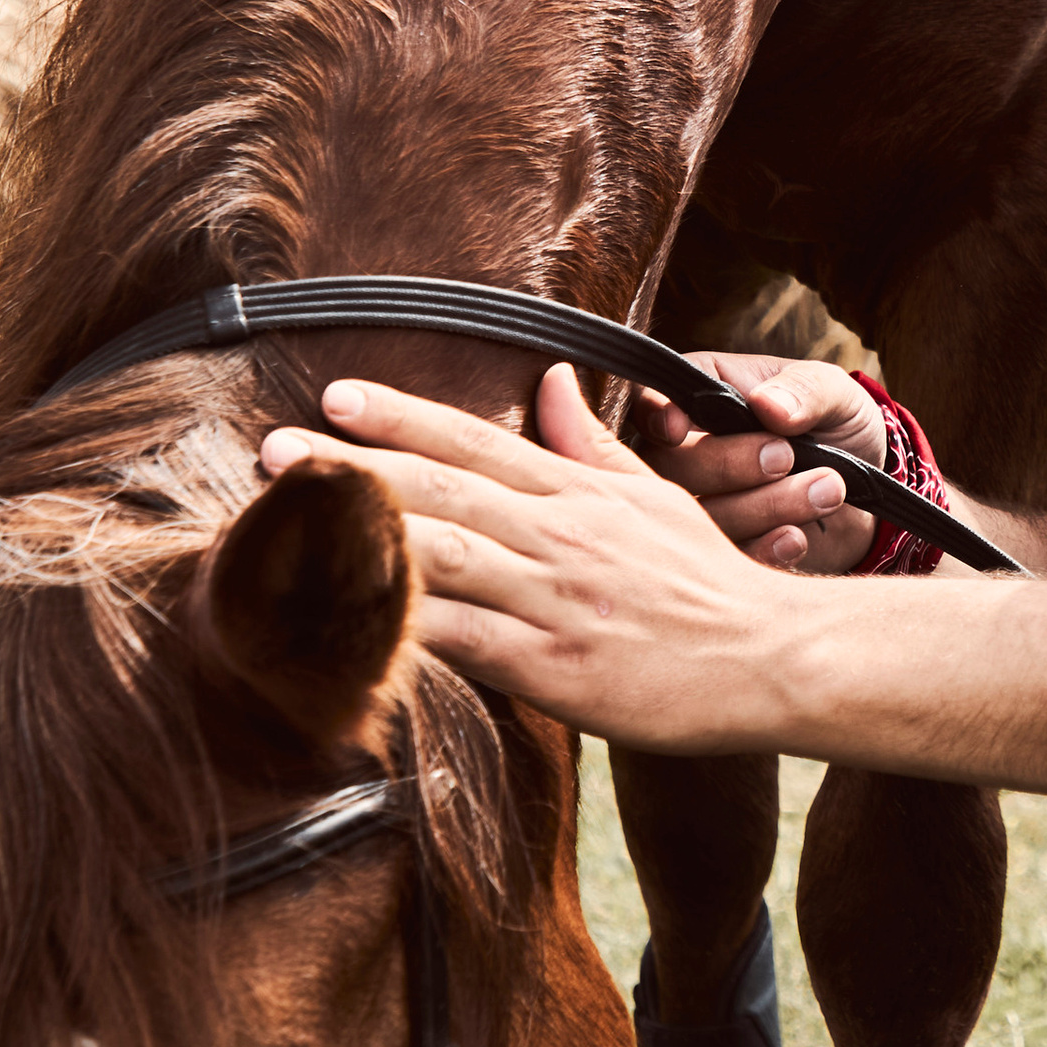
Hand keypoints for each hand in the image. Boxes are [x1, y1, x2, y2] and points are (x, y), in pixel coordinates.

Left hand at [259, 364, 803, 743]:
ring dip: (358, 533)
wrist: (772, 659)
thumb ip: (589, 443)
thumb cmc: (708, 584)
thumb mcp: (655, 495)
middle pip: (442, 490)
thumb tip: (546, 378)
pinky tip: (345, 617)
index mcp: (579, 494)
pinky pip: (462, 642)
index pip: (478, 441)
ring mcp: (555, 601)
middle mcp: (560, 536)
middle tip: (275, 451)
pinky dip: (401, 627)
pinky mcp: (554, 667)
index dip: (404, 417)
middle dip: (354, 467)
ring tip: (289, 522)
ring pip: (441, 557)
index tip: (337, 396)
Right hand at [630, 350, 884, 575]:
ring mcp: (703, 506)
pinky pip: (727, 557)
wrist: (865, 493)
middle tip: (786, 456)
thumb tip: (768, 405)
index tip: (678, 429)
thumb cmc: (836, 426)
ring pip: (700, 516)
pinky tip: (797, 536)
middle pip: (668, 465)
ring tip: (828, 488)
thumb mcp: (835, 393)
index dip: (656, 417)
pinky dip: (763, 549)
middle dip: (727, 464)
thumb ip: (806, 390)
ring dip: (765, 505)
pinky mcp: (726, 551)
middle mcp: (687, 451)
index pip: (652, 401)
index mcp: (700, 395)